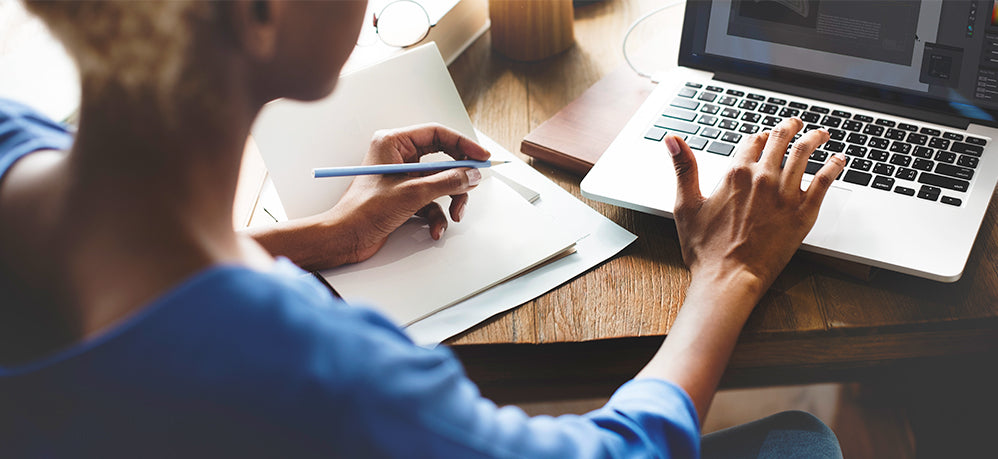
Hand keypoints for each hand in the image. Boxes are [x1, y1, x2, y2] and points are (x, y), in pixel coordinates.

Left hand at [325, 123, 489, 262]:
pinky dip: (436, 216)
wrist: (345, 238)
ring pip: (439, 183)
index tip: (481, 157)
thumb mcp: (413, 193)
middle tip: (472, 185)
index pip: (437, 134)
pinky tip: (434, 229)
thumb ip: (447, 182)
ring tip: (454, 215)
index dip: (463, 145)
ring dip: (450, 201)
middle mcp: (398, 157)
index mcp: (393, 143)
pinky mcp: (403, 197)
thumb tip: (471, 174)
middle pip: (442, 159)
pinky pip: (431, 201)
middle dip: (457, 178)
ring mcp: (402, 178)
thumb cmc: (363, 211)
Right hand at [665, 118, 846, 296]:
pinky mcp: (803, 212)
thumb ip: (683, 168)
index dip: (758, 137)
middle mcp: (762, 178)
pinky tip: (839, 160)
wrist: (729, 278)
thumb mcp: (686, 205)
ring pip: (805, 153)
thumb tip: (672, 140)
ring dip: (814, 138)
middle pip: (780, 140)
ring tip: (821, 133)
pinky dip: (834, 165)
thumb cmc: (705, 250)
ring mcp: (785, 194)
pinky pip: (824, 180)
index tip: (763, 137)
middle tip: (797, 124)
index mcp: (735, 174)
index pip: (752, 141)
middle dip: (790, 127)